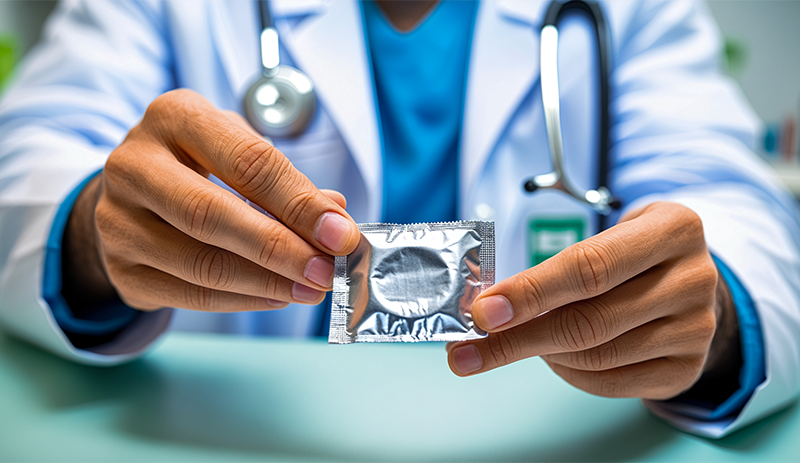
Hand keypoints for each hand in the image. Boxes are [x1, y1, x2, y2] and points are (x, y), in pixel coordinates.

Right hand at [62, 89, 359, 314]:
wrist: (132, 193)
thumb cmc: (199, 165)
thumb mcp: (239, 151)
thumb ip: (286, 182)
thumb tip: (336, 219)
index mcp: (174, 117)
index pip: (247, 161)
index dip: (299, 202)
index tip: (341, 234)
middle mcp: (134, 165)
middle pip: (211, 214)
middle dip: (280, 248)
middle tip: (327, 271)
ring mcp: (118, 220)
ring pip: (199, 263)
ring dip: (266, 282)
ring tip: (311, 289)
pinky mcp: (120, 268)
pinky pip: (189, 295)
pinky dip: (242, 301)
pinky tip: (277, 297)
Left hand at [448, 202, 738, 400]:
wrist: (691, 279)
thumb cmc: (632, 253)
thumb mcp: (607, 235)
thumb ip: (557, 263)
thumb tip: (490, 304)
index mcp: (673, 229)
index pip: (589, 267)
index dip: (531, 292)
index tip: (484, 311)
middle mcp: (694, 279)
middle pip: (589, 320)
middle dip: (518, 338)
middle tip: (469, 351)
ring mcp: (698, 329)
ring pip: (597, 356)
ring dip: (542, 354)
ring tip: (516, 342)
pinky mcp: (687, 368)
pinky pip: (612, 383)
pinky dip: (569, 374)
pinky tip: (551, 358)